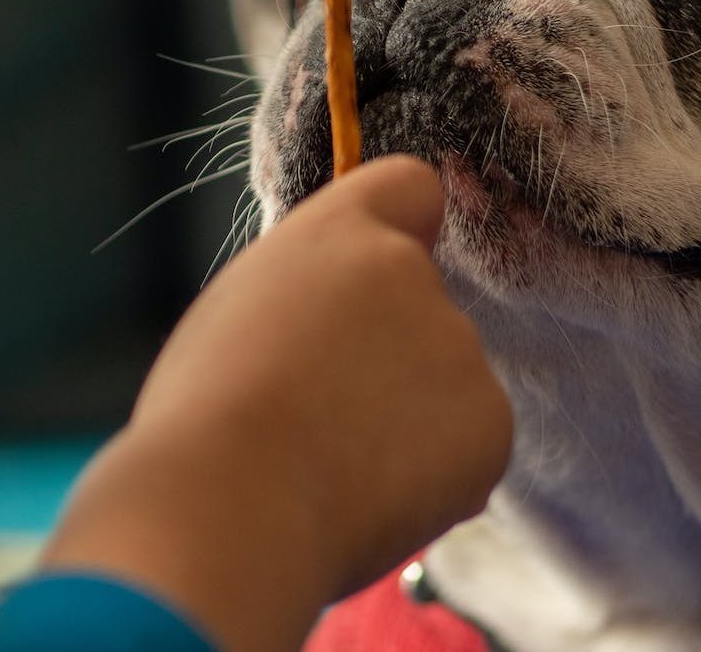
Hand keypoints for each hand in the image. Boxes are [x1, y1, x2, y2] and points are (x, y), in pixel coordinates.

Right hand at [40, 156, 512, 650]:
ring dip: (407, 417)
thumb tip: (350, 320)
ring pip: (443, 383)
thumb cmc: (207, 419)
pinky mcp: (492, 424)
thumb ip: (314, 293)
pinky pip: (468, 444)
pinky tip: (371, 495)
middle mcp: (419, 277)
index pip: (409, 187)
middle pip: (420, 307)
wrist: (232, 513)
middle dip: (387, 352)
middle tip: (317, 412)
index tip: (374, 272)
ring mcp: (463, 350)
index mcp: (346, 234)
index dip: (396, 228)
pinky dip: (435, 472)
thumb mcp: (241, 312)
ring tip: (331, 463)